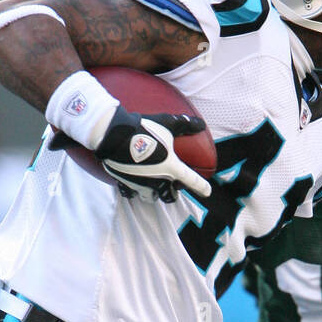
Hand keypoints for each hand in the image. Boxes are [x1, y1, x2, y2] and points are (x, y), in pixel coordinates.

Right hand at [94, 107, 211, 202]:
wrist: (114, 135)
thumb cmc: (143, 128)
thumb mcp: (168, 123)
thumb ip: (185, 125)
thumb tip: (201, 124)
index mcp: (171, 167)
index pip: (192, 180)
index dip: (202, 187)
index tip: (207, 192)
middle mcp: (158, 180)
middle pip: (169, 197)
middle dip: (171, 193)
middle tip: (171, 186)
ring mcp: (141, 184)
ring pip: (151, 197)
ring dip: (153, 193)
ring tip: (152, 185)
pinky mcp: (126, 184)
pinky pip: (131, 194)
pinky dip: (133, 191)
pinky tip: (133, 185)